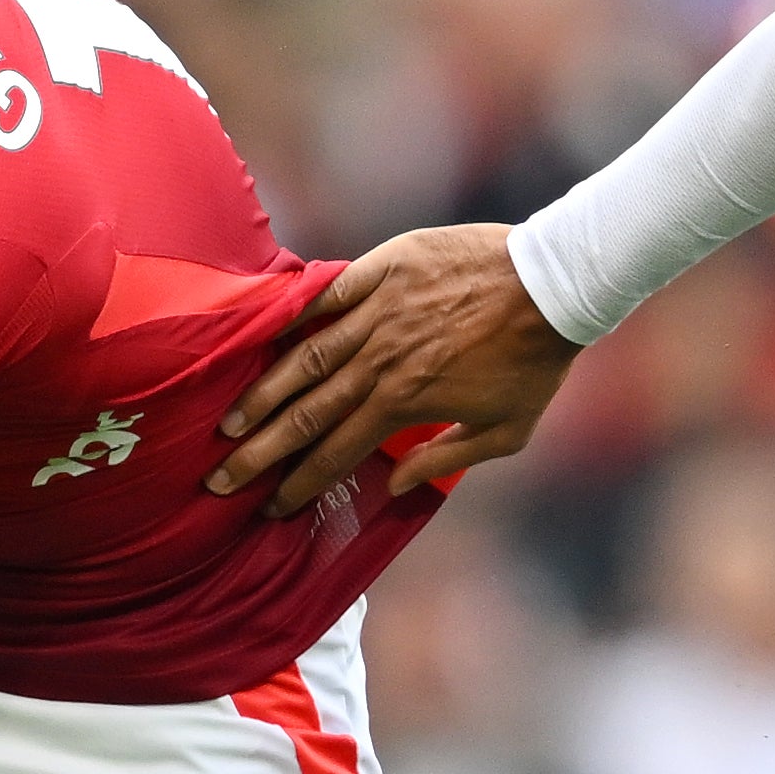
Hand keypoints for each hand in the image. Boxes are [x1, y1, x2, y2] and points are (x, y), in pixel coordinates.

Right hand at [209, 224, 576, 514]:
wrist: (555, 283)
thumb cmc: (536, 362)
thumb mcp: (507, 430)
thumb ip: (446, 459)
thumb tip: (396, 484)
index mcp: (406, 402)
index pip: (338, 451)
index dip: (300, 483)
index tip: (269, 505)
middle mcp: (382, 360)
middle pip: (308, 412)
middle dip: (261, 451)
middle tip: (220, 478)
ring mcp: (379, 311)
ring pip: (306, 356)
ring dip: (263, 392)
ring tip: (229, 420)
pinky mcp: (385, 269)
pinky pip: (327, 293)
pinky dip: (293, 313)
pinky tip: (259, 333)